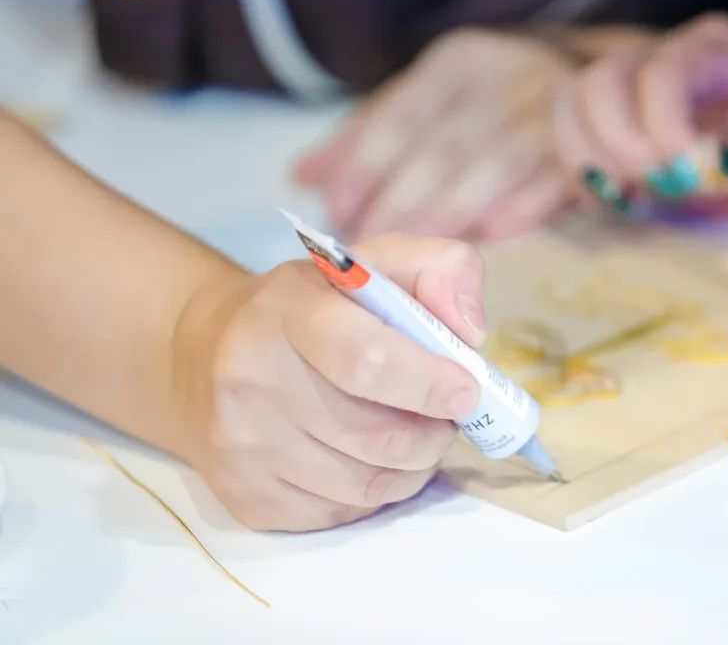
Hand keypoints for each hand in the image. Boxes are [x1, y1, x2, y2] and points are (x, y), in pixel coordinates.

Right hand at [173, 235, 486, 530]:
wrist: (204, 355)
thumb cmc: (314, 306)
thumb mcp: (376, 264)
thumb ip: (441, 271)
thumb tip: (472, 331)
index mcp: (289, 310)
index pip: (367, 360)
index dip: (429, 383)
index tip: (467, 391)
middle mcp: (252, 378)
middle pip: (376, 436)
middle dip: (433, 433)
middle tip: (446, 417)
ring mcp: (242, 445)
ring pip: (366, 485)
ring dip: (412, 467)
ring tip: (414, 435)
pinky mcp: (246, 497)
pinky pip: (343, 515)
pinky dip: (377, 494)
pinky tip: (371, 460)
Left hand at [295, 29, 575, 240]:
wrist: (598, 89)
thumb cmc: (493, 105)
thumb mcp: (431, 102)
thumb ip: (369, 136)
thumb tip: (301, 175)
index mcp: (459, 63)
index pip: (402, 112)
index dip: (366, 161)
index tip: (337, 209)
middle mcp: (504, 79)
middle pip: (443, 143)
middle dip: (401, 197)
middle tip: (368, 246)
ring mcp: (550, 113)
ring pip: (493, 163)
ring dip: (452, 207)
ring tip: (415, 247)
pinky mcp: (586, 148)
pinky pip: (553, 178)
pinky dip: (524, 205)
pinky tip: (493, 232)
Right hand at [554, 13, 727, 225]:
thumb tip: (692, 168)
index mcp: (716, 49)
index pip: (660, 70)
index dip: (662, 126)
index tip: (688, 178)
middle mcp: (663, 62)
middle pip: (595, 84)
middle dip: (616, 145)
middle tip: (652, 190)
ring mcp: (633, 98)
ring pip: (568, 111)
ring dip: (585, 163)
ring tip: (626, 200)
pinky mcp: (616, 137)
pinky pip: (565, 149)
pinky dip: (563, 183)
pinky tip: (560, 214)